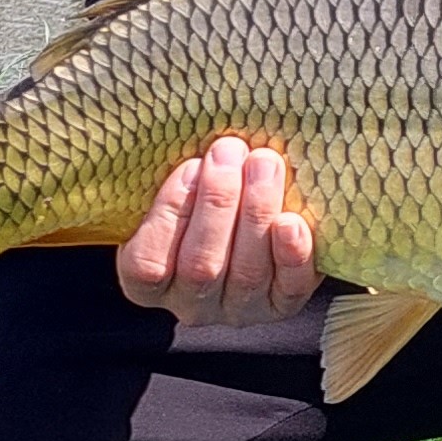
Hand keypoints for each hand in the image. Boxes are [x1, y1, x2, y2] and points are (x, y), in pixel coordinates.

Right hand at [116, 135, 319, 327]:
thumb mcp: (174, 188)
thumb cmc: (200, 194)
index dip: (168, 215)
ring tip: (265, 163)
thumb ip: (177, 175)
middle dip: (218, 203)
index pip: (148, 264)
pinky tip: (293, 222)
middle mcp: (191, 303)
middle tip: (232, 150)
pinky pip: (288, 289)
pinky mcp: (281, 306)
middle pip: (201, 266)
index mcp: (150, 280)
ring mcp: (237, 309)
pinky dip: (292, 255)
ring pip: (245, 274)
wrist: (250, 216)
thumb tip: (195, 131)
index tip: (190, 166)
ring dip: (256, 214)